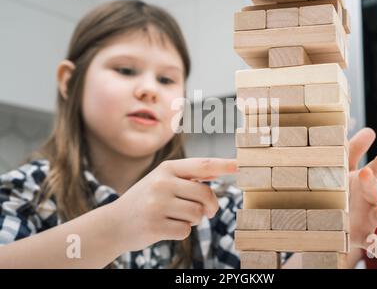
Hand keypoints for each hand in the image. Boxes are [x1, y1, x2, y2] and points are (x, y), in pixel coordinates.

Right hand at [111, 158, 236, 251]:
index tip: (241, 165)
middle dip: (210, 206)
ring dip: (193, 220)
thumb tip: (217, 173)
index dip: (224, 165)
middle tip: (207, 211)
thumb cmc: (146, 200)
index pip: (202, 165)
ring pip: (197, 214)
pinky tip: (166, 227)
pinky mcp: (154, 225)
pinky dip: (181, 231)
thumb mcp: (162, 180)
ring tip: (176, 217)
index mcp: (166, 168)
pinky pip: (185, 230)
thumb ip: (188, 177)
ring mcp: (157, 204)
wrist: (114, 223)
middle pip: (205, 194)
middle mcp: (162, 183)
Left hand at [348, 128, 376, 261]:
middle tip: (366, 172)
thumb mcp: (342, 169)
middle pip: (374, 191)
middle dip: (372, 183)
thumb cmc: (340, 190)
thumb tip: (369, 130)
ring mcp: (367, 220)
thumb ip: (353, 150)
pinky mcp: (360, 237)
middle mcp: (369, 200)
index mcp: (364, 183)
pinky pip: (374, 246)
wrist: (332, 220)